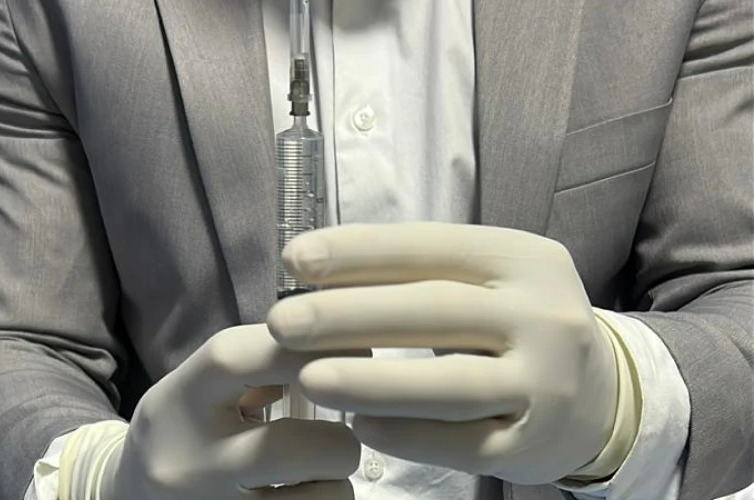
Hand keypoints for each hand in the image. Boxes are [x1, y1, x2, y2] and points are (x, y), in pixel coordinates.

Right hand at [87, 325, 361, 499]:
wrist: (128, 492)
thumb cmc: (183, 426)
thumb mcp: (197, 386)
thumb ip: (257, 365)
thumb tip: (335, 349)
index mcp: (181, 400)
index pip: (239, 359)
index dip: (306, 351)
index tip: (353, 357)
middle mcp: (189, 463)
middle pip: (287, 449)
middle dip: (337, 441)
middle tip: (341, 437)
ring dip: (336, 483)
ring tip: (325, 470)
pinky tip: (309, 492)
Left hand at [267, 223, 621, 484]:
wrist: (600, 393)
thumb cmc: (519, 324)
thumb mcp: (491, 282)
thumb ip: (423, 274)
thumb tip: (321, 275)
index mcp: (525, 259)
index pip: (433, 247)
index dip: (361, 251)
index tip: (295, 258)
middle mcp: (545, 315)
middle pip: (436, 310)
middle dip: (350, 315)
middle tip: (282, 323)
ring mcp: (547, 384)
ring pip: (448, 384)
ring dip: (371, 382)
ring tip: (306, 379)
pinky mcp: (535, 443)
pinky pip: (461, 443)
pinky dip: (406, 435)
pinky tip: (359, 425)